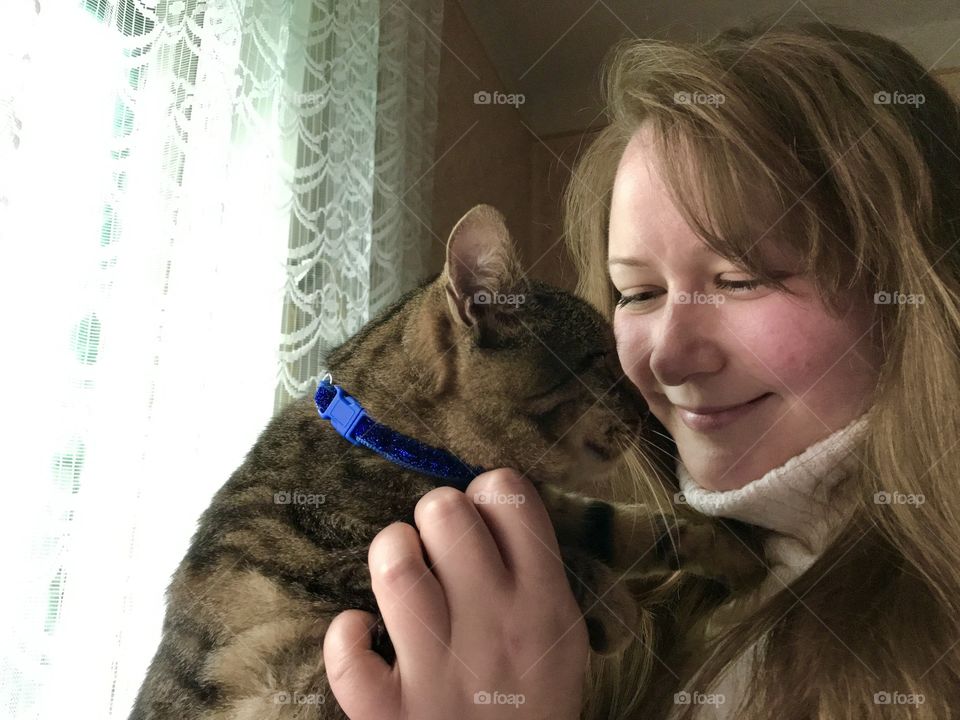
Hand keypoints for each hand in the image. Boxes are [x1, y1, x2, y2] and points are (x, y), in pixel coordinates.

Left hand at [323, 468, 589, 719]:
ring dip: (390, 553)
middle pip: (443, 510)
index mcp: (542, 600)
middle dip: (434, 516)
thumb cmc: (535, 705)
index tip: (482, 522)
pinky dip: (346, 636)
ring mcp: (439, 668)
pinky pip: (348, 653)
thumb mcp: (564, 639)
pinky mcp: (391, 713)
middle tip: (439, 549)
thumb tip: (491, 507)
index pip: (508, 493)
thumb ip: (537, 574)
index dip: (487, 494)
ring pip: (395, 563)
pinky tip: (362, 636)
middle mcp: (494, 624)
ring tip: (400, 572)